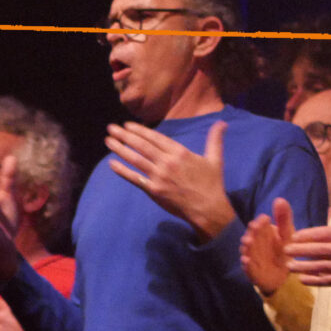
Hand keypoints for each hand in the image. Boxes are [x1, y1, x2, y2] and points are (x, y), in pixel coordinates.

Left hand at [106, 120, 235, 240]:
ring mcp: (159, 176)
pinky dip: (122, 171)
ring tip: (108, 141)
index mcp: (180, 152)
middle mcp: (167, 162)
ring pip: (135, 159)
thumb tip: (222, 122)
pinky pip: (135, 178)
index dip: (139, 130)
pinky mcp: (154, 190)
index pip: (155, 137)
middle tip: (111, 128)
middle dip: (124, 135)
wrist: (207, 208)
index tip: (127, 125)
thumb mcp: (215, 159)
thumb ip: (214, 139)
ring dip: (120, 149)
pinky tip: (111, 164)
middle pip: (141, 145)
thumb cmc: (211, 184)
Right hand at [240, 198, 295, 294]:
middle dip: (251, 233)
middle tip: (254, 228)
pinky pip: (248, 268)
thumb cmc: (285, 250)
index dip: (260, 222)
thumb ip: (284, 217)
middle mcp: (254, 244)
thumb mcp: (287, 233)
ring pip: (247, 251)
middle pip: (250, 237)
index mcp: (262, 233)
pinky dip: (246, 264)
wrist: (283, 274)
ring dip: (246, 247)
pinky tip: (247, 261)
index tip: (264, 218)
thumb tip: (279, 199)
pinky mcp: (252, 271)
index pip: (258, 225)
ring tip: (248, 243)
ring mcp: (252, 257)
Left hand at [285, 209, 330, 289]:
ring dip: (302, 267)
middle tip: (284, 251)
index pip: (322, 234)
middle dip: (299, 251)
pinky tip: (303, 280)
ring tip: (289, 266)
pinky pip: (328, 281)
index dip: (306, 235)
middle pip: (317, 250)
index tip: (294, 236)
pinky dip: (315, 280)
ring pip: (319, 267)